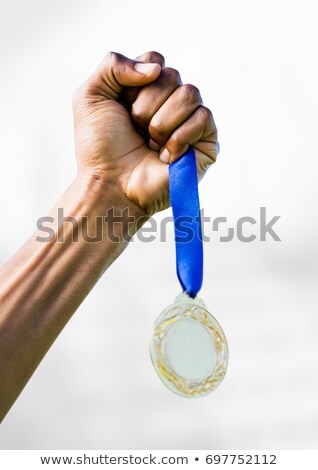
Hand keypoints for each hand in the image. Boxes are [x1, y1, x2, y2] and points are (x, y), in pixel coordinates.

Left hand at [73, 51, 217, 215]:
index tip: (123, 108)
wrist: (110, 184)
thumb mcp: (90, 96)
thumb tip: (157, 69)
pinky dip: (179, 138)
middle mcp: (170, 102)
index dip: (137, 83)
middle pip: (172, 76)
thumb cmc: (99, 147)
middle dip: (146, 107)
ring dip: (161, 123)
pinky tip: (165, 156)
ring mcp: (189, 122)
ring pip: (190, 94)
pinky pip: (204, 118)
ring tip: (150, 144)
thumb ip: (113, 64)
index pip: (156, 61)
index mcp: (146, 88)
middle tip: (136, 130)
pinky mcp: (205, 143)